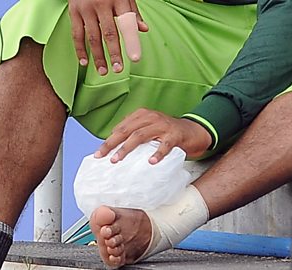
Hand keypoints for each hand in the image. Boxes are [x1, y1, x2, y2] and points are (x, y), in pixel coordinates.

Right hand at [68, 0, 147, 74]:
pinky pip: (76, 34)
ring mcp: (86, 8)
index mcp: (119, 0)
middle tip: (118, 70)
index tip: (135, 58)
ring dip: (98, 56)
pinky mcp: (74, 11)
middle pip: (109, 34)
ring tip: (104, 71)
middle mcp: (102, 4)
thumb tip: (143, 29)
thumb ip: (133, 12)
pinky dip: (79, 49)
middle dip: (114, 54)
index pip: (127, 25)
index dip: (131, 42)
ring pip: (93, 37)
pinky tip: (84, 62)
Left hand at [95, 108, 212, 163]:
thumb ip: (134, 133)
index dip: (109, 140)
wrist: (192, 131)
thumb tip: (112, 146)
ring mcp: (163, 126)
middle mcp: (151, 117)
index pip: (121, 127)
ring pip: (141, 136)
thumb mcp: (149, 128)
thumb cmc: (167, 132)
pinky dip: (157, 153)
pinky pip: (165, 145)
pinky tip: (151, 162)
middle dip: (112, 143)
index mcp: (142, 115)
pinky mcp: (175, 136)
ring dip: (127, 148)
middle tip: (103, 156)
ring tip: (118, 159)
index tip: (99, 153)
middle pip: (127, 130)